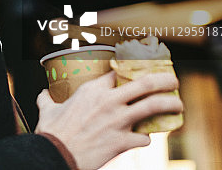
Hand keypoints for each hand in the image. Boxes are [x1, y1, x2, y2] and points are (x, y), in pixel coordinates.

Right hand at [34, 71, 182, 169]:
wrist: (56, 154)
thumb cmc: (52, 132)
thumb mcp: (47, 110)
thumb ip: (47, 100)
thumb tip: (43, 95)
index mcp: (92, 90)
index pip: (119, 71)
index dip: (130, 68)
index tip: (138, 69)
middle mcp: (109, 101)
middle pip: (145, 84)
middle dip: (164, 80)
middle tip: (173, 80)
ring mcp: (118, 121)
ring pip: (154, 107)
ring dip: (170, 104)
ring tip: (178, 105)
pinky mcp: (123, 141)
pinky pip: (144, 138)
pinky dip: (145, 138)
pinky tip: (143, 139)